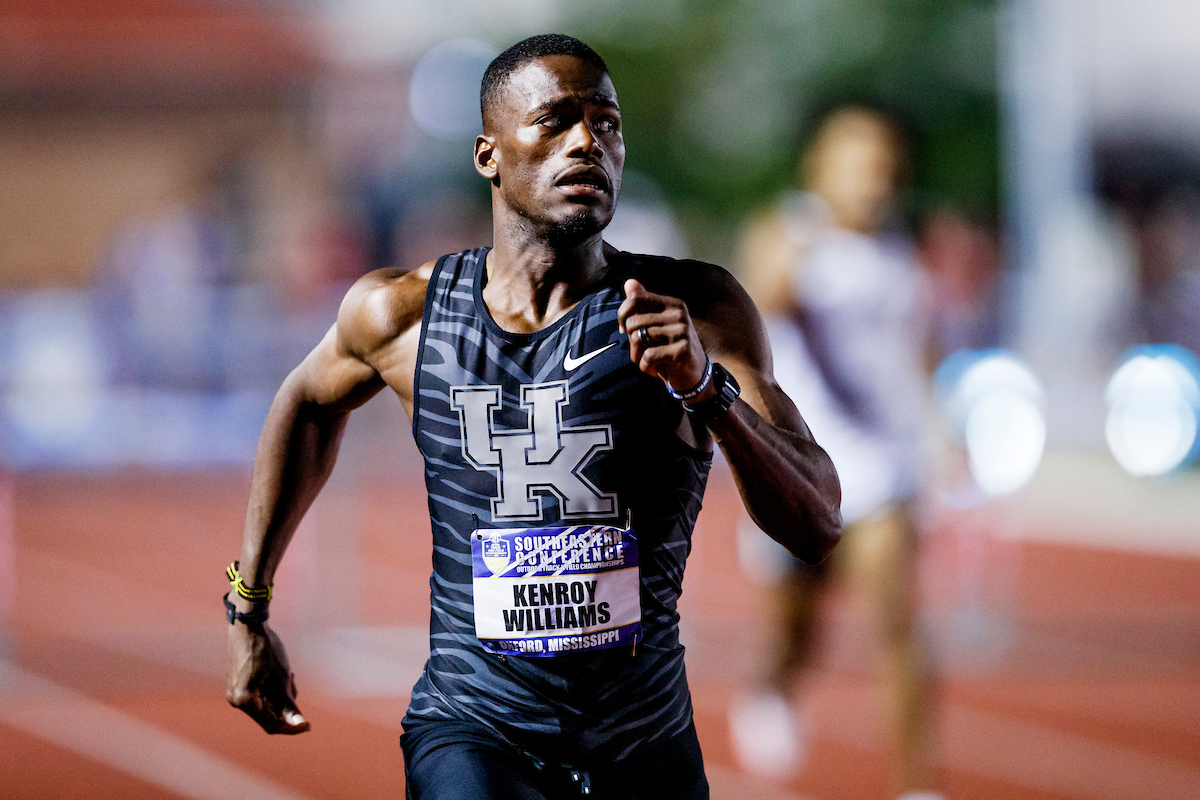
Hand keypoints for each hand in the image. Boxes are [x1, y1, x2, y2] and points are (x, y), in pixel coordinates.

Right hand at [226, 619, 309, 734]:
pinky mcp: (239, 684)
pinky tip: (281, 674)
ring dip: (281, 696)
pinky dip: (273, 690)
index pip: (272, 724)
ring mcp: (236, 693)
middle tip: (293, 683)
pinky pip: (259, 696)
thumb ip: (289, 704)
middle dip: (286, 706)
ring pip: (265, 705)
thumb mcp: (281, 678)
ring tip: (288, 675)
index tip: (309, 725)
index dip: (292, 727)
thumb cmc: (266, 650)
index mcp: (244, 701)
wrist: (249, 625)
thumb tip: (300, 724)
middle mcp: (236, 701)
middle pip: (268, 716)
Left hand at [618, 278, 711, 398]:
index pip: (636, 298)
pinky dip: (645, 367)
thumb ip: (643, 305)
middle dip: (630, 341)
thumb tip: (629, 282)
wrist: (694, 374)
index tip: (624, 329)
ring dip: (637, 356)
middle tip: (641, 351)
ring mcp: (682, 332)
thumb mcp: (657, 324)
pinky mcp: (682, 351)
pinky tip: (654, 370)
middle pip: (634, 322)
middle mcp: (679, 314)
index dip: (622, 314)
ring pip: (639, 338)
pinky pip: (648, 356)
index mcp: (672, 304)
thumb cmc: (670, 348)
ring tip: (647, 361)